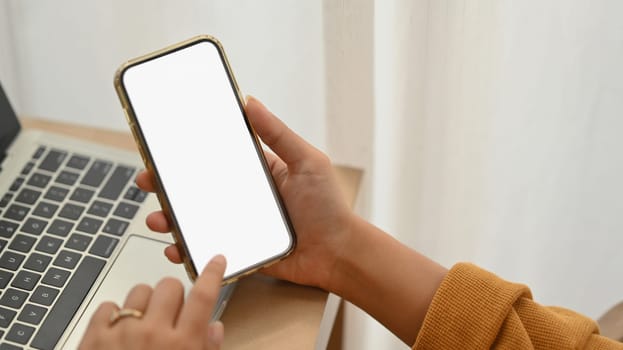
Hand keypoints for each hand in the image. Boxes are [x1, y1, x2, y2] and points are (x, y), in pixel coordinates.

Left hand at [79, 255, 226, 348]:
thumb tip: (215, 328)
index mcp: (183, 344)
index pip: (204, 296)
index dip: (213, 273)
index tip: (216, 260)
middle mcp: (154, 333)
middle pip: (170, 285)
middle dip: (173, 295)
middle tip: (170, 313)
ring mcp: (122, 332)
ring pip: (140, 290)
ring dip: (144, 303)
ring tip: (142, 324)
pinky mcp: (94, 336)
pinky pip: (109, 306)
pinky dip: (115, 314)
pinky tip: (119, 332)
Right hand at [136, 96, 355, 290]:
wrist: (339, 253)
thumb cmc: (328, 206)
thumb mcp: (306, 161)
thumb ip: (278, 134)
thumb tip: (250, 101)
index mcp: (257, 174)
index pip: (216, 160)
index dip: (188, 155)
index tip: (163, 148)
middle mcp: (244, 198)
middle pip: (198, 190)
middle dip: (167, 187)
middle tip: (147, 181)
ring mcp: (240, 226)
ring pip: (196, 220)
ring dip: (170, 219)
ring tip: (157, 219)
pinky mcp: (240, 251)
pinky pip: (208, 250)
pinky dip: (188, 250)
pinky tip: (175, 248)